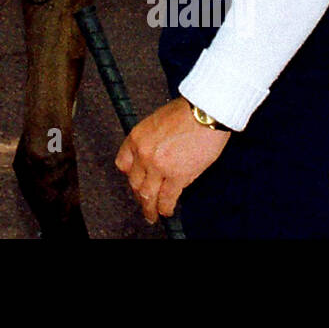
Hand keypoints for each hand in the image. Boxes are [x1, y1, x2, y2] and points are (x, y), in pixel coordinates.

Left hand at [115, 98, 229, 222]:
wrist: (205, 112)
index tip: (135, 183)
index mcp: (137, 137)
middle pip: (135, 182)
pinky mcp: (177, 175)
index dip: (130, 177)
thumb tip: (154, 158)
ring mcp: (158, 166)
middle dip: (139, 196)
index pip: (124, 164)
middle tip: (144, 203)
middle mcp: (143, 153)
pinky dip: (166, 208)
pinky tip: (167, 211)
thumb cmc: (186, 113)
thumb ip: (151, 141)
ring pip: (148, 195)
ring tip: (152, 215)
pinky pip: (167, 198)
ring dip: (149, 208)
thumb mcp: (157, 122)